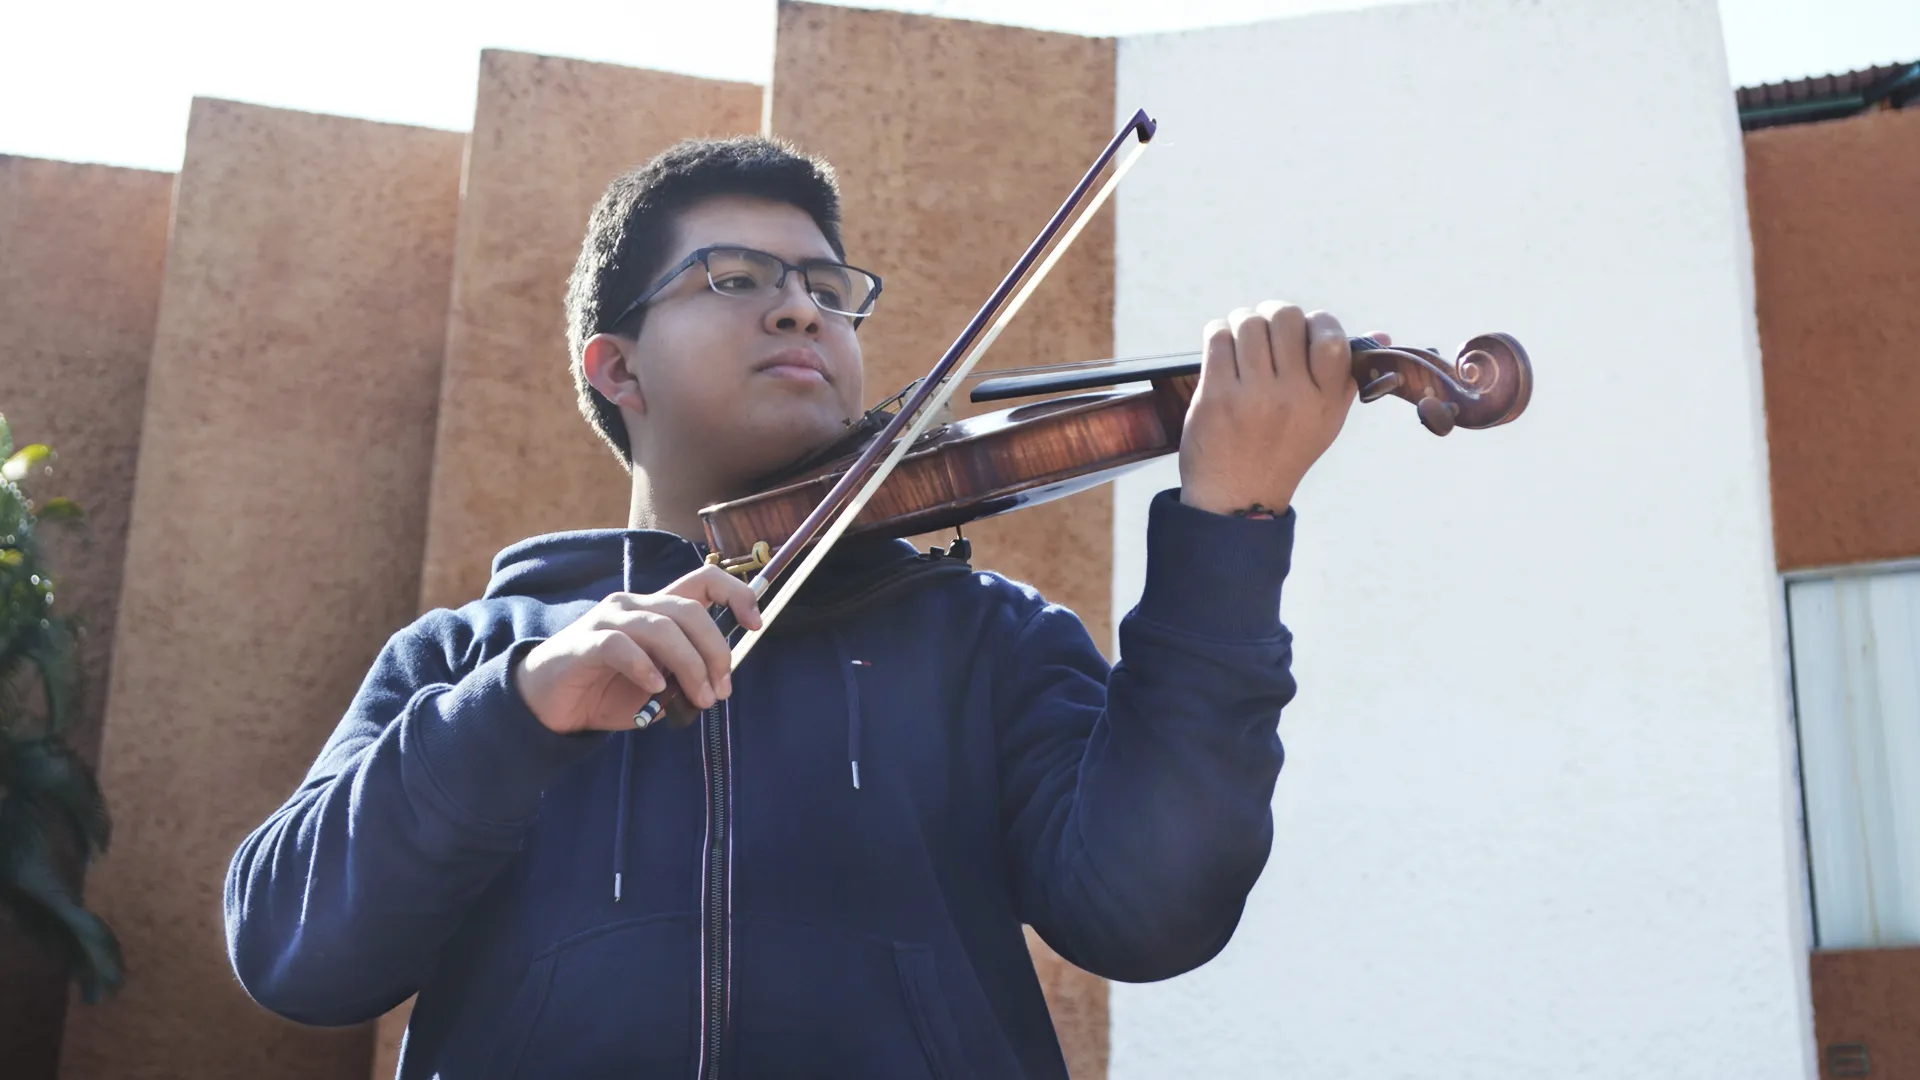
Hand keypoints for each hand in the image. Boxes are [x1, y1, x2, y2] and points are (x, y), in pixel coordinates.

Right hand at [513, 565, 762, 733]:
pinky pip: (621, 645)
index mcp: (657, 608)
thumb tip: (716, 684)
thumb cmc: (608, 690)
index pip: (705, 579)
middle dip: (715, 651)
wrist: (549, 705)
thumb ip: (686, 677)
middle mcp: (635, 604)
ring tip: (698, 699)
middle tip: (720, 691)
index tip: (756, 623)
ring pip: (661, 627)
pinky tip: (654, 688)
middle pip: (689, 609)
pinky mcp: (584, 642)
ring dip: (689, 665)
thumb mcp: (659, 686)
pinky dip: (644, 666)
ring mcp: (607, 619)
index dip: (737, 594)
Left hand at [1178, 301, 1388, 515]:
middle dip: (1273, 313)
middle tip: (1266, 328)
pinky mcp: (1216, 396)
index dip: (1317, 320)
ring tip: (1241, 336)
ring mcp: (1253, 396)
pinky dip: (1218, 332)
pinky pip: (1217, 337)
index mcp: (1325, 400)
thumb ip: (1349, 374)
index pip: (1331, 337)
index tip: (1304, 330)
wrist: (1240, 496)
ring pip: (1249, 322)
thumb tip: (1380, 334)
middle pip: (1285, 317)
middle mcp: (1293, 396)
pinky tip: (1223, 347)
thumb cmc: (1285, 450)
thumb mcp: (1327, 419)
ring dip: (1243, 320)